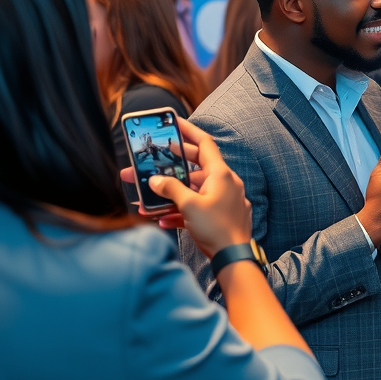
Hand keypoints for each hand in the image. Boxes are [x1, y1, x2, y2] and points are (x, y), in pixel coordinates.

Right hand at [119, 117, 252, 258]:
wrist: (233, 257)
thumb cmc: (217, 229)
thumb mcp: (190, 206)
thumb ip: (171, 189)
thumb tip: (155, 180)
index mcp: (221, 174)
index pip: (204, 143)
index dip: (188, 130)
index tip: (174, 122)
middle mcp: (224, 183)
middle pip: (193, 167)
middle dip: (169, 168)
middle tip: (149, 164)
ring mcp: (222, 200)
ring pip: (191, 191)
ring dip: (170, 194)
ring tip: (147, 199)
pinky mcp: (219, 215)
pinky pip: (196, 208)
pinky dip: (179, 211)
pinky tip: (161, 219)